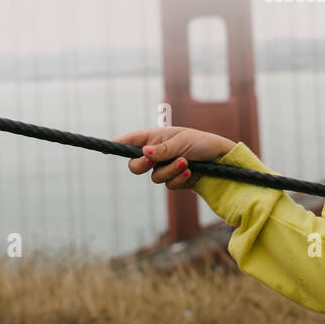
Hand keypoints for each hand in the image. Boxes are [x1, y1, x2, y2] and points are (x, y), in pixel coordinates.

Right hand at [113, 127, 236, 190]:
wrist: (220, 160)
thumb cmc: (201, 143)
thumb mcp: (183, 141)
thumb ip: (163, 149)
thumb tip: (144, 151)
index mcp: (155, 138)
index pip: (131, 141)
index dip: (117, 144)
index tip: (104, 149)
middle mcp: (156, 153)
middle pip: (135, 166)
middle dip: (142, 165)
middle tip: (151, 162)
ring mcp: (164, 168)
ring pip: (155, 178)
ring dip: (170, 171)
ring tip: (186, 162)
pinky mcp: (174, 181)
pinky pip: (169, 185)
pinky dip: (179, 179)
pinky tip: (190, 172)